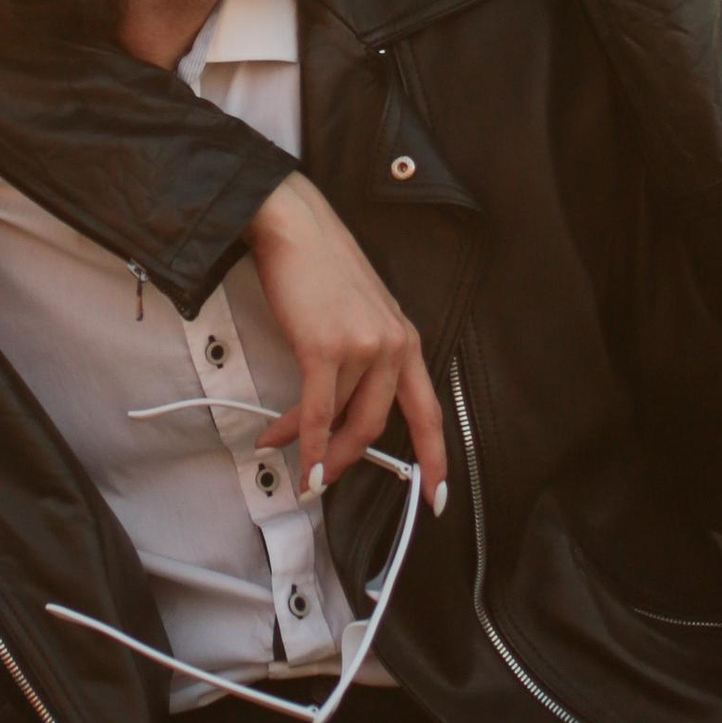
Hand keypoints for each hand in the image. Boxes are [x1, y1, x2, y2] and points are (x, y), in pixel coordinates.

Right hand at [245, 173, 448, 505]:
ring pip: (344, 421)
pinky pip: (318, 411)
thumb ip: (366, 357)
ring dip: (314, 448)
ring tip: (290, 457)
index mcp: (407, 341)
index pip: (429, 411)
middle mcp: (394, 346)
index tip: (436, 495)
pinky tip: (285, 448)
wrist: (295, 227)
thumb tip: (344, 408)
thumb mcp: (362, 313)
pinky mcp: (326, 348)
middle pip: (378, 426)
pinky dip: (304, 439)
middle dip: (349, 460)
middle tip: (324, 480)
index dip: (435, 458)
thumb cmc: (323, 267)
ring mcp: (363, 347)